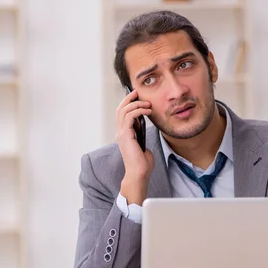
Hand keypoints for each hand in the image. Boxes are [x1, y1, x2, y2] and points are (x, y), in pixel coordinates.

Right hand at [116, 89, 153, 204]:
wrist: (139, 174)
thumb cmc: (142, 164)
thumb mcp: (144, 147)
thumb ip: (142, 138)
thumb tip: (145, 132)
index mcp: (123, 135)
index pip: (122, 114)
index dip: (128, 104)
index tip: (137, 97)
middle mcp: (120, 133)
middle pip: (120, 109)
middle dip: (129, 98)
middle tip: (138, 93)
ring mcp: (121, 134)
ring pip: (123, 111)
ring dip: (136, 104)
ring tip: (147, 104)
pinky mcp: (126, 135)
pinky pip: (130, 117)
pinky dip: (138, 111)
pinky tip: (147, 111)